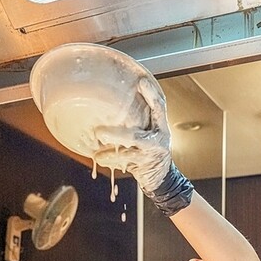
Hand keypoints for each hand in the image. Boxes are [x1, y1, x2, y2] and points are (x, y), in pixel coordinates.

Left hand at [94, 78, 171, 194]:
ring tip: (98, 136)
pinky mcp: (144, 166)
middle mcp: (159, 139)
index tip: (141, 82)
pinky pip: (124, 161)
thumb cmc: (150, 152)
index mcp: (161, 127)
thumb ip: (139, 122)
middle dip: (118, 131)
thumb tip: (115, 104)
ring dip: (113, 142)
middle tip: (100, 129)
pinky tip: (98, 157)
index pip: (159, 107)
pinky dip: (110, 158)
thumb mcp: (149, 134)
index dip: (152, 94)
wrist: (162, 178)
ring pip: (130, 147)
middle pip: (138, 132)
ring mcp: (151, 153)